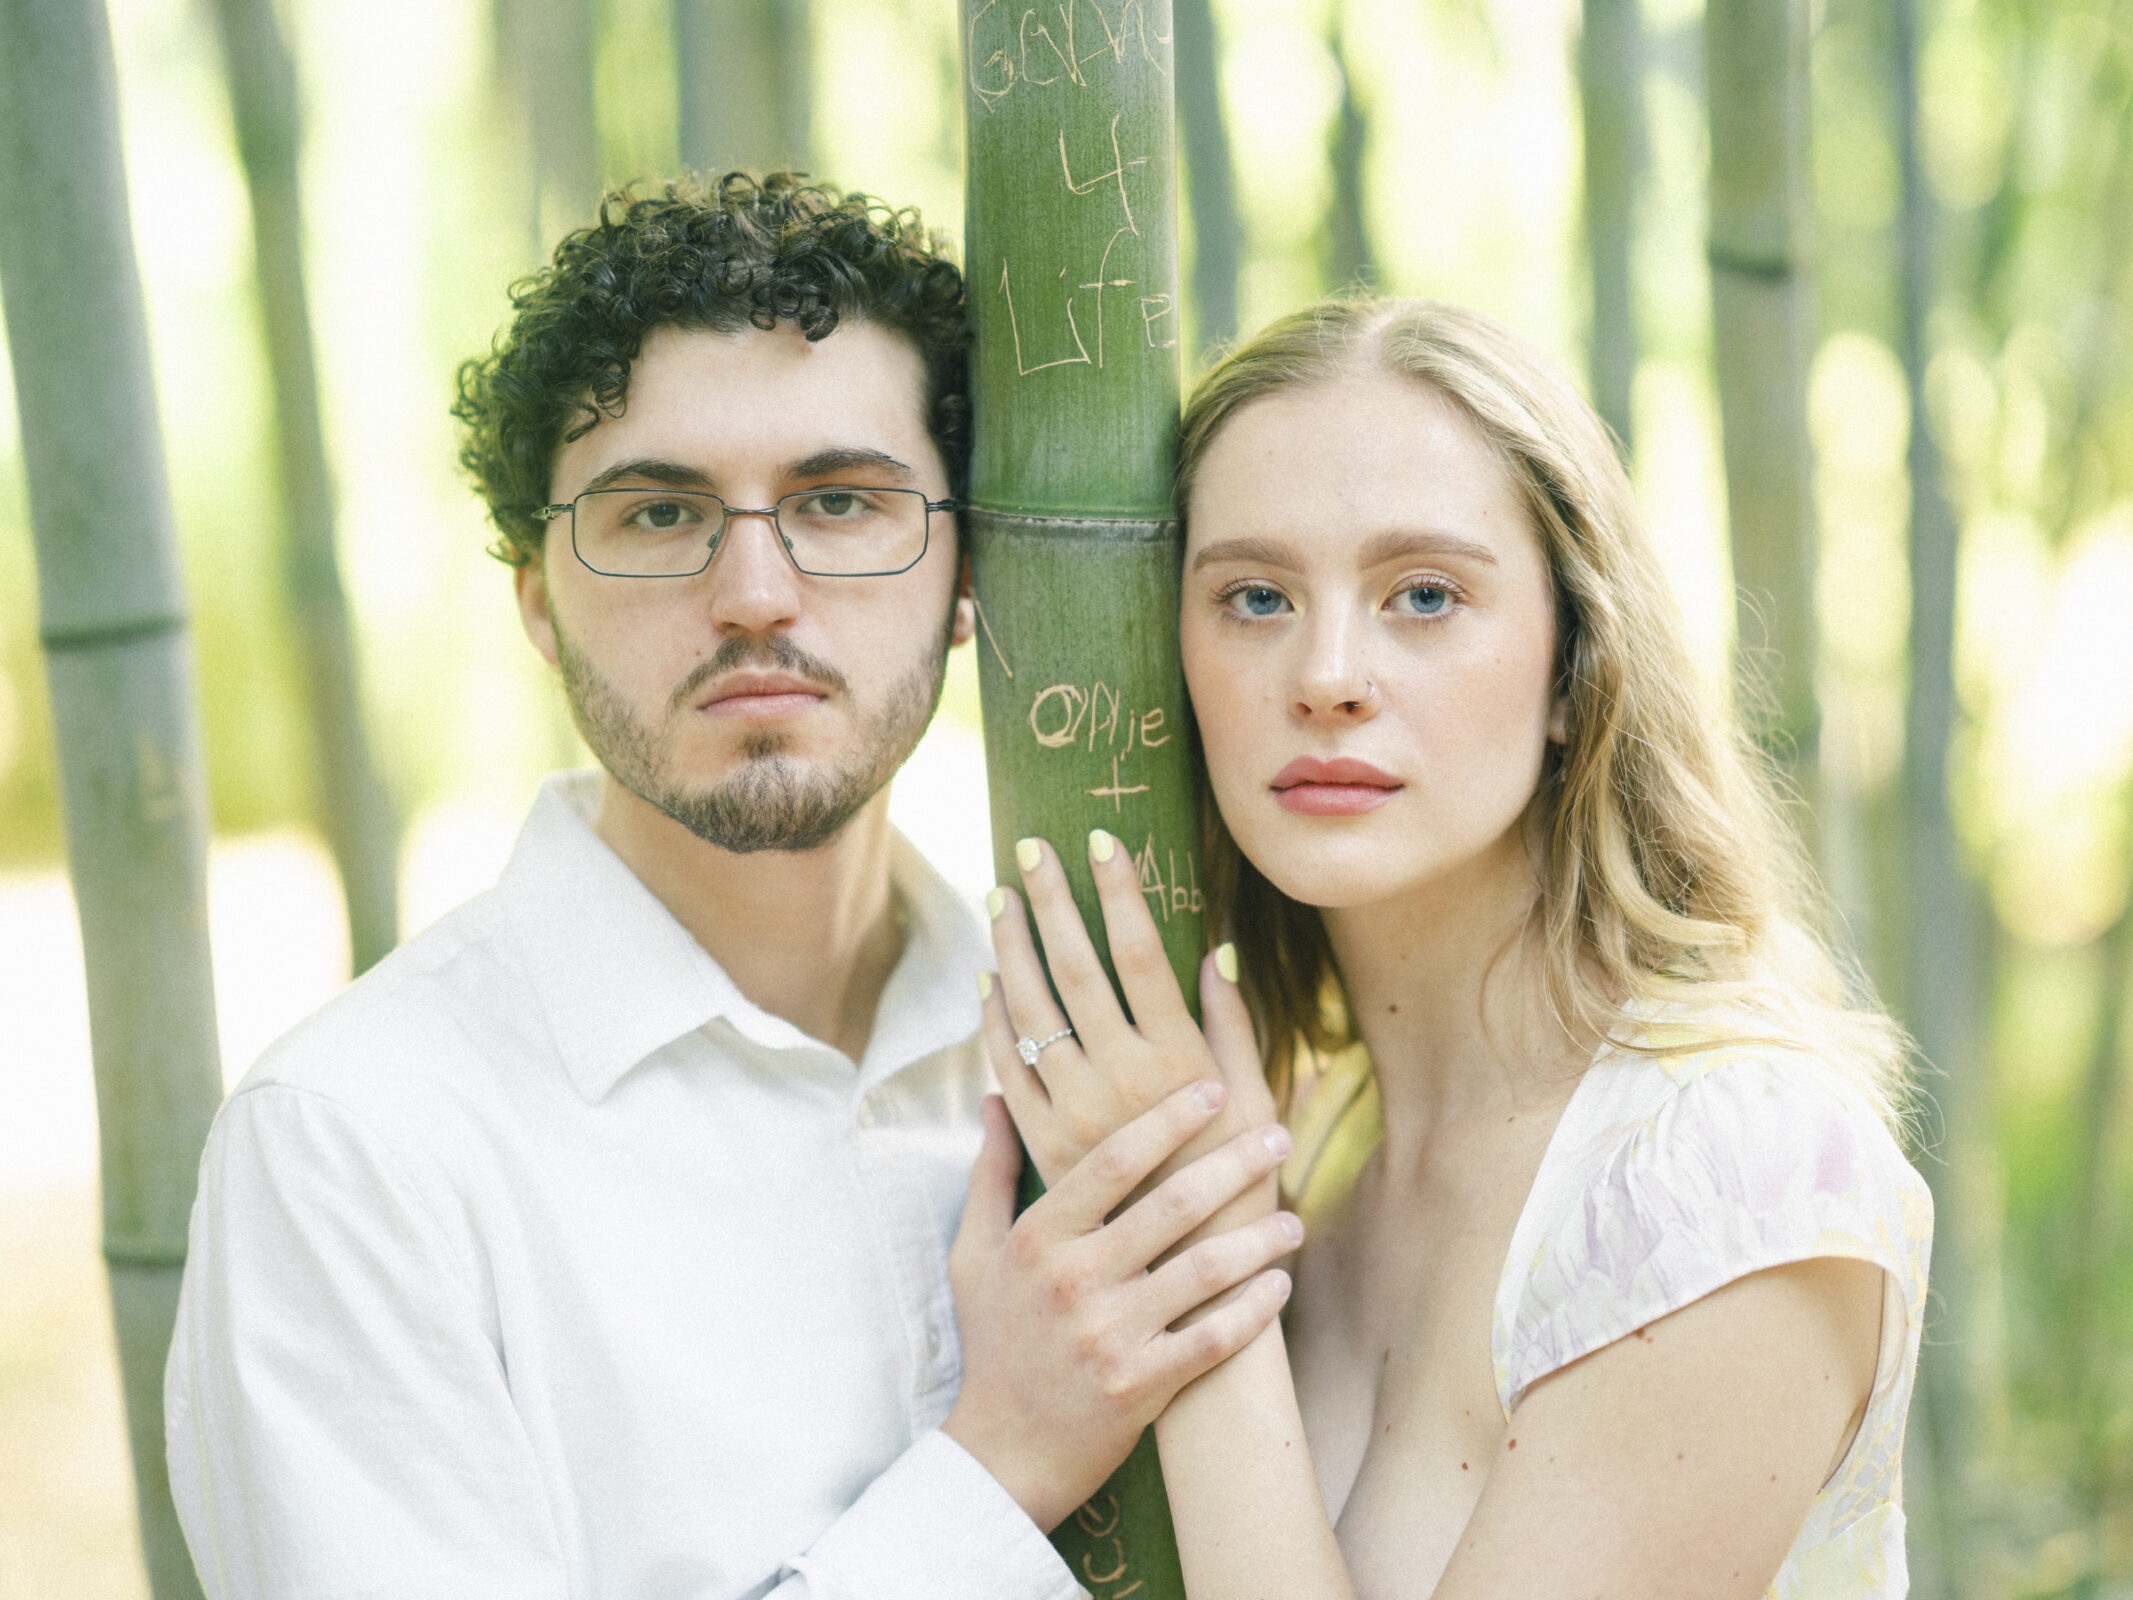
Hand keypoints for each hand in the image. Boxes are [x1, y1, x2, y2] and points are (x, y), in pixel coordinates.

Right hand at [942, 1087, 1300, 1530]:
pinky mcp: (1141, 1386)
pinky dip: (1253, 1310)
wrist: (999, 1455)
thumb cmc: (993, 1343)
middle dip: (1236, 1164)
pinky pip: (1213, 1338)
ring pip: (1204, 1270)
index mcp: (1038, 1238)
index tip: (1214, 1089)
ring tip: (1293, 1219)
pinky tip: (1280, 1286)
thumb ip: (990, 1173)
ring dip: (1259, 1239)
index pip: (1114, 1160)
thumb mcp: (974, 1253)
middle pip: (1174, 1204)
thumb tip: (994, 1099)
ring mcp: (1110, 1334)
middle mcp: (1074, 1279)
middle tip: (1279, 1137)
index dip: (1169, 1118)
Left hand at [980, 830, 1278, 1190]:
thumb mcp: (1254, 1100)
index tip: (1101, 841)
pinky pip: (1007, 1067)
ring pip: (1029, 1011)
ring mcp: (1074, 1113)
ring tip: (1000, 900)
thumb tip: (1219, 948)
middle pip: (1073, 968)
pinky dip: (994, 1019)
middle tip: (1029, 849)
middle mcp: (1120, 1081)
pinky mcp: (1043, 1144)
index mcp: (1178, 1063)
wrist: (1189, 1278)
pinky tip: (990, 981)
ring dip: (1010, 948)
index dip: (1119, 892)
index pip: (1140, 954)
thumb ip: (1232, 1023)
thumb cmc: (1238, 1184)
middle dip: (1050, 901)